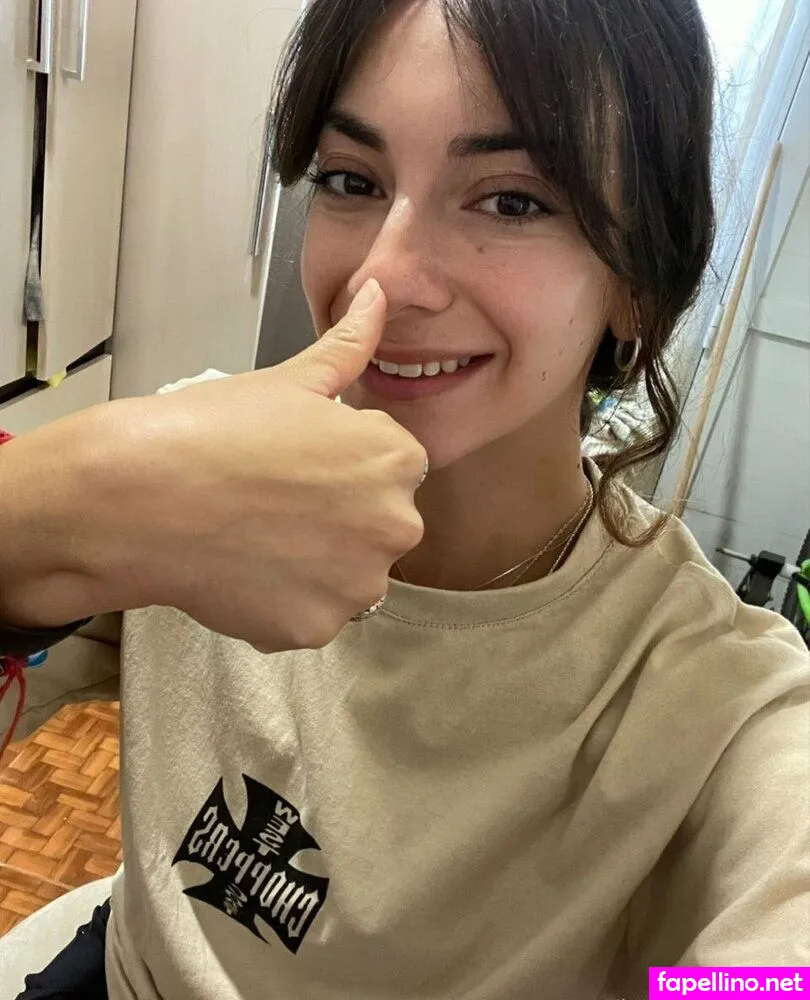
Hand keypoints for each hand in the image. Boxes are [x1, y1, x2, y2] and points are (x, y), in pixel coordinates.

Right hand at [2, 280, 426, 651]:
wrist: (141, 496)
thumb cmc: (214, 430)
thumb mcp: (291, 380)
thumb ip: (350, 344)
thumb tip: (378, 294)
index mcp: (397, 460)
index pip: (393, 466)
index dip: (343, 464)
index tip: (299, 464)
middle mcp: (395, 526)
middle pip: (379, 525)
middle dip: (340, 517)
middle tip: (276, 503)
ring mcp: (356, 586)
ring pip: (348, 576)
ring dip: (316, 565)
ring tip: (257, 538)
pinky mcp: (316, 629)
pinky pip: (311, 616)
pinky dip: (284, 603)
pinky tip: (244, 572)